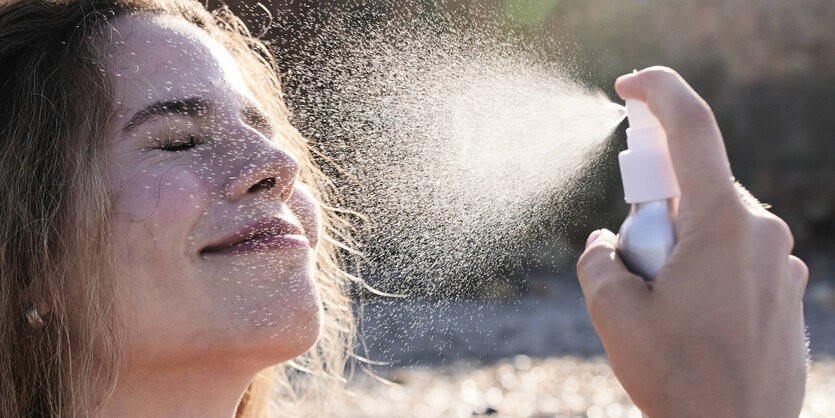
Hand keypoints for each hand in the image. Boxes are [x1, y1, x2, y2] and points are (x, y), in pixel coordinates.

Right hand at [576, 67, 808, 417]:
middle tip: (631, 259)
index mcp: (723, 225)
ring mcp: (780, 264)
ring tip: (660, 306)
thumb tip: (608, 242)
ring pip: (710, 225)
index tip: (629, 85)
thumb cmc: (679, 377)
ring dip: (673, 246)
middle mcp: (762, 234)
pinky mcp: (783, 290)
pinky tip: (688, 318)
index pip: (694, 128)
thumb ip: (598, 257)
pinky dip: (699, 268)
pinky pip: (732, 256)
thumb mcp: (612, 311)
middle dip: (650, 209)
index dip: (658, 92)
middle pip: (693, 186)